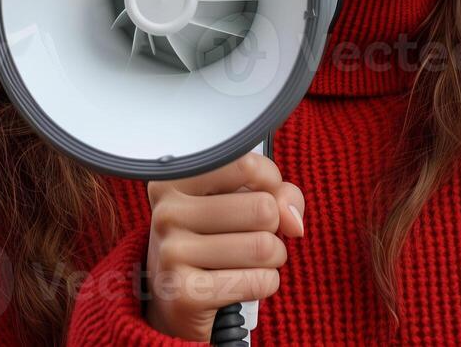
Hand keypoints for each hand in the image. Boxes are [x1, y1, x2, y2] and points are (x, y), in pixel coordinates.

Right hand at [141, 150, 305, 340]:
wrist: (176, 295)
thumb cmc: (213, 236)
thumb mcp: (242, 200)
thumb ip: (278, 194)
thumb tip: (293, 221)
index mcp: (175, 178)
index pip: (247, 165)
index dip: (270, 183)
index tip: (258, 195)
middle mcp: (167, 212)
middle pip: (263, 208)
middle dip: (272, 226)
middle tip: (249, 235)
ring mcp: (172, 253)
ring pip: (265, 247)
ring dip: (271, 257)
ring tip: (247, 260)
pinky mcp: (185, 295)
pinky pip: (260, 281)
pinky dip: (265, 283)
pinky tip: (240, 282)